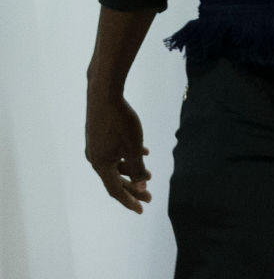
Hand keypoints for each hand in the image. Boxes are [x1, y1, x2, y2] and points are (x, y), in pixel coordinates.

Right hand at [85, 95, 151, 212]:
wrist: (104, 93)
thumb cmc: (120, 122)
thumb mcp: (133, 148)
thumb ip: (137, 170)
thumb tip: (141, 189)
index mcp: (101, 165)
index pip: (115, 190)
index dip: (129, 201)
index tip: (142, 210)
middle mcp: (95, 158)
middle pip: (115, 179)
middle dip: (134, 188)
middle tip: (149, 196)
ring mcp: (95, 145)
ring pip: (116, 164)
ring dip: (132, 170)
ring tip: (149, 174)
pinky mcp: (98, 133)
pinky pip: (114, 150)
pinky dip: (127, 154)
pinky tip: (143, 152)